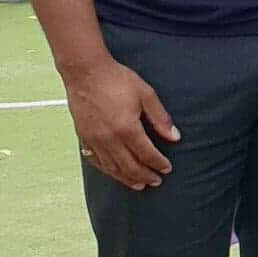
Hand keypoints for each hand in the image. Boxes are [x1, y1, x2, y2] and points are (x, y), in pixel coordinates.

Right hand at [65, 57, 178, 190]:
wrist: (85, 71)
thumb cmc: (117, 80)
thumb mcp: (146, 95)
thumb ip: (161, 118)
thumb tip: (175, 137)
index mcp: (127, 128)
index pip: (147, 154)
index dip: (158, 163)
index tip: (167, 168)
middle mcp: (109, 138)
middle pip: (129, 166)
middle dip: (145, 176)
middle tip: (156, 182)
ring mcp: (93, 139)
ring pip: (111, 168)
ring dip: (126, 178)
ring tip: (139, 185)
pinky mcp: (83, 137)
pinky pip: (95, 160)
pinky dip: (107, 170)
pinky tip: (114, 173)